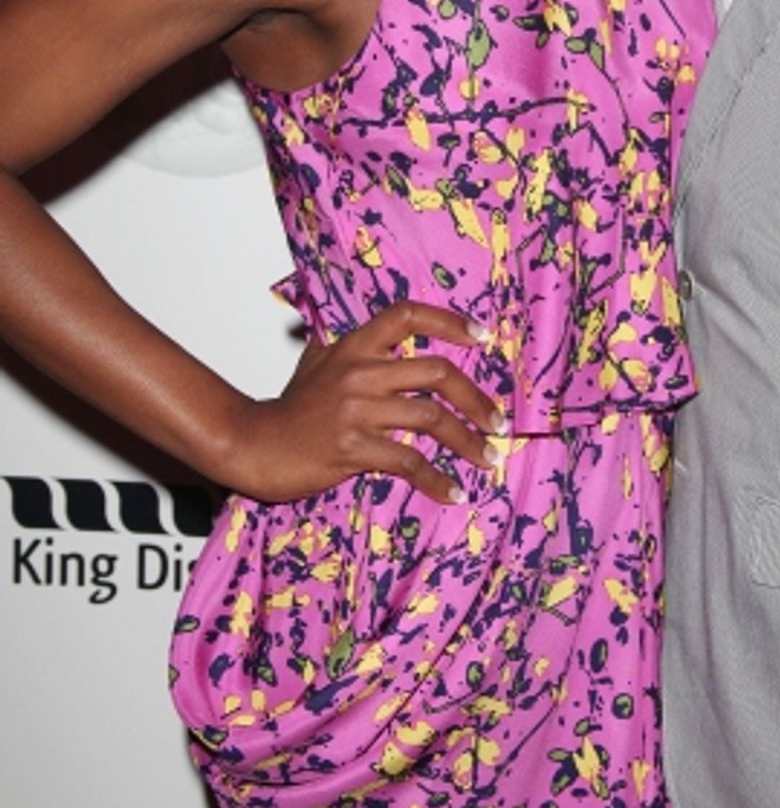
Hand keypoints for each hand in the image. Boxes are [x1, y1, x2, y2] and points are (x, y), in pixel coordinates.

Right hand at [224, 301, 505, 503]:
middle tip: (499, 422)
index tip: (482, 337)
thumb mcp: (316, 361)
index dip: (449, 321)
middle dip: (477, 398)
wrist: (252, 444)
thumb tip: (380, 332)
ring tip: (490, 458)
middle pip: (437, 372)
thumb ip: (349, 346)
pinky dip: (437, 479)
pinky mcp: (351, 447)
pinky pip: (408, 461)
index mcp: (355, 346)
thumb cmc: (289, 407)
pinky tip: (454, 492)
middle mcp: (360, 371)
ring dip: (469, 441)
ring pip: (431, 417)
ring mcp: (356, 409)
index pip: (408, 315)